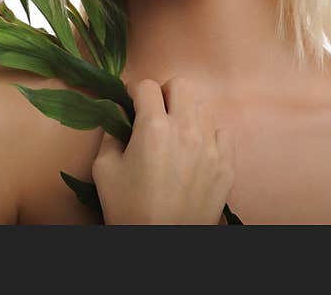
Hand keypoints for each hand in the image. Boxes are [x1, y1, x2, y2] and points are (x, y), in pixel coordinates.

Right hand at [91, 77, 235, 223]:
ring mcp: (211, 147)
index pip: (147, 86)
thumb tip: (119, 115)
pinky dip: (208, 135)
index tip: (132, 104)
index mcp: (154, 128)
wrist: (160, 245)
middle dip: (165, 94)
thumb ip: (110, 133)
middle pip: (181, 84)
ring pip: (203, 107)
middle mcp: (186, 130)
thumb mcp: (103, 169)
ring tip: (176, 135)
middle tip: (156, 113)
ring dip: (186, 113)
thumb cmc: (128, 209)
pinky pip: (223, 132)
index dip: (135, 92)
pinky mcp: (227, 165)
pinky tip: (195, 151)